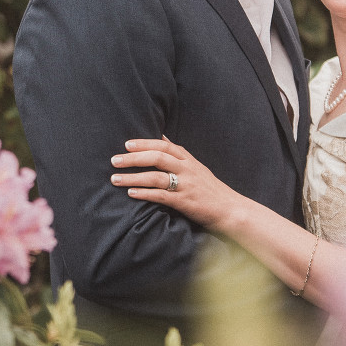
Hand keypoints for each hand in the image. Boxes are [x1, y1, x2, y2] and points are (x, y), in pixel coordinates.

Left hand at [109, 138, 240, 230]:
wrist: (230, 209)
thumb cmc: (210, 189)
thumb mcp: (196, 166)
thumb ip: (178, 153)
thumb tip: (161, 135)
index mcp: (189, 160)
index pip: (164, 145)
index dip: (144, 143)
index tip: (127, 144)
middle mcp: (187, 169)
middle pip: (157, 157)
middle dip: (133, 158)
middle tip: (115, 160)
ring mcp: (186, 185)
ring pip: (156, 177)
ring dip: (133, 177)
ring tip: (115, 179)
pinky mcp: (185, 202)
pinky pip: (161, 196)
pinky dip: (145, 193)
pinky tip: (131, 193)